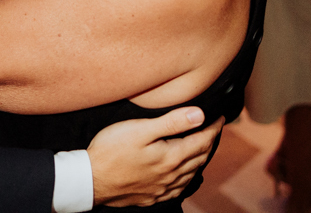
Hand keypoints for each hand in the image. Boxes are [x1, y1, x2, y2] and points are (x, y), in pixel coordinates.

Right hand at [88, 108, 223, 206]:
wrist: (90, 180)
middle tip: (213, 129)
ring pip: (191, 174)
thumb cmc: (111, 151)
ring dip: (200, 159)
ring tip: (202, 147)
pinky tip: (183, 174)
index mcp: (171, 157)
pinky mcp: (152, 196)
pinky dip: (187, 177)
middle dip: (209, 142)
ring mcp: (162, 188)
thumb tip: (199, 115)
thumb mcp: (140, 129)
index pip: (201, 141)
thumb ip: (171, 122)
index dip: (213, 128)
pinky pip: (179, 188)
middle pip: (199, 158)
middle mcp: (171, 175)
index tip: (220, 117)